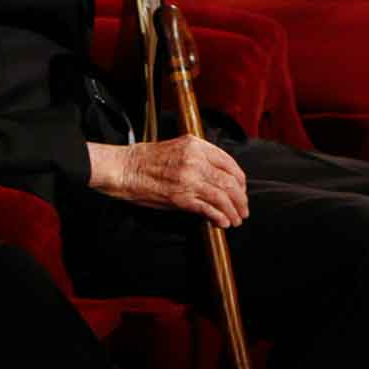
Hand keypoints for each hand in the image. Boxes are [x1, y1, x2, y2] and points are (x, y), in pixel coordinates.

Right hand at [87, 136, 248, 227]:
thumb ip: (200, 158)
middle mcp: (196, 160)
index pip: (229, 163)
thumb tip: (219, 176)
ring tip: (235, 220)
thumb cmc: (147, 159)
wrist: (125, 169)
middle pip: (230, 182)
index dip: (240, 180)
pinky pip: (209, 209)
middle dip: (240, 199)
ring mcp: (189, 179)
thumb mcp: (178, 148)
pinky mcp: (182, 198)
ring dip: (233, 211)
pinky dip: (219, 218)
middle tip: (243, 209)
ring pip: (223, 197)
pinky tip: (222, 223)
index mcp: (196, 145)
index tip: (241, 190)